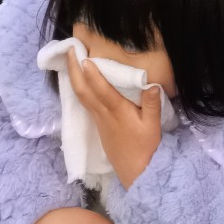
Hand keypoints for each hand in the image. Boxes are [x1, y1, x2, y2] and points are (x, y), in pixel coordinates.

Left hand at [66, 49, 161, 190]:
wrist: (135, 172)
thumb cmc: (146, 148)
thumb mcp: (153, 127)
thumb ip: (152, 105)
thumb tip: (151, 85)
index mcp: (117, 112)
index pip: (101, 90)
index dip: (92, 74)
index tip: (84, 58)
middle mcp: (104, 114)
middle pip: (84, 92)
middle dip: (74, 71)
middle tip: (70, 51)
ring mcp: (99, 120)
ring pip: (82, 97)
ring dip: (74, 78)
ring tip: (72, 61)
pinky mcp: (99, 125)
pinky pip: (86, 103)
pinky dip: (80, 88)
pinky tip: (81, 82)